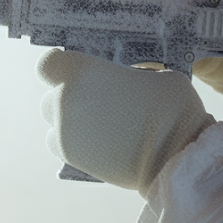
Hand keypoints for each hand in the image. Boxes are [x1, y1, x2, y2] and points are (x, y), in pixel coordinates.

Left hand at [37, 49, 214, 191]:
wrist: (174, 155)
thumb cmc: (171, 108)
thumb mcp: (158, 75)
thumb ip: (129, 76)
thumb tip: (124, 83)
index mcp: (83, 72)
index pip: (48, 64)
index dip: (59, 67)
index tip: (73, 71)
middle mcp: (66, 100)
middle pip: (52, 96)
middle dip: (68, 98)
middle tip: (96, 103)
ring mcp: (66, 131)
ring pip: (55, 123)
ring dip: (70, 123)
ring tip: (100, 127)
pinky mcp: (71, 158)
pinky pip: (61, 146)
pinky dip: (75, 144)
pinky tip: (100, 144)